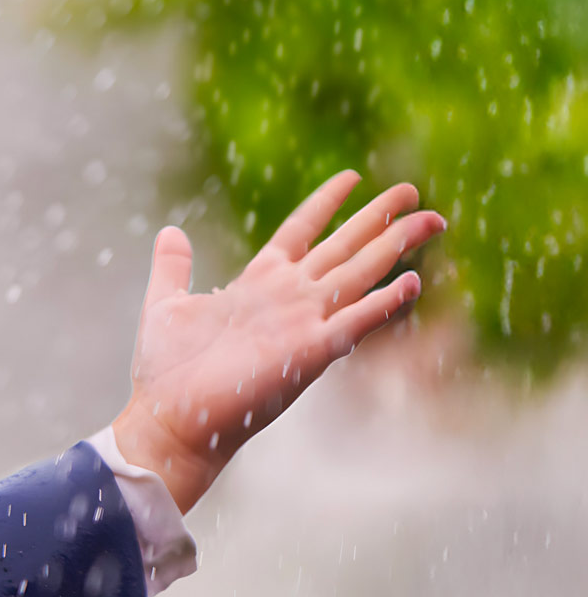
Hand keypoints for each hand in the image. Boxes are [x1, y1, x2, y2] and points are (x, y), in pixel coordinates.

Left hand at [112, 172, 441, 511]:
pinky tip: (413, 282)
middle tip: (414, 190)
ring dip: (395, 246)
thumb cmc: (166, 371)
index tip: (353, 177)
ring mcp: (301, 322)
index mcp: (258, 282)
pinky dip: (384, 304)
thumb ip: (172, 267)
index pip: (300, 231)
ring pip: (358, 273)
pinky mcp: (308, 352)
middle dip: (380, 218)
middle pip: (343, 246)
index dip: (326, 202)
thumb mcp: (165, 305)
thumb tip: (170, 232)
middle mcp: (287, 297)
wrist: (170, 419)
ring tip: (432, 218)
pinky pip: (356, 322)